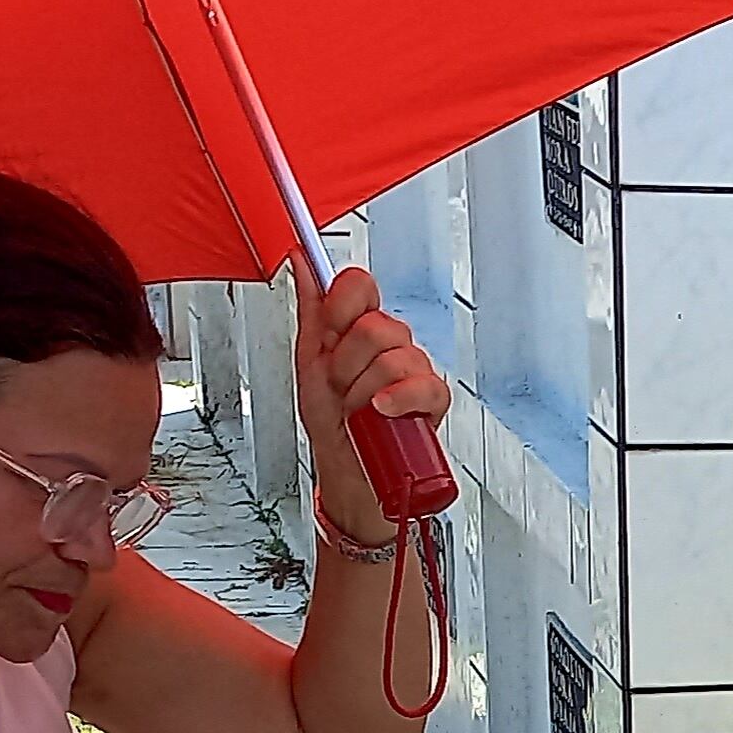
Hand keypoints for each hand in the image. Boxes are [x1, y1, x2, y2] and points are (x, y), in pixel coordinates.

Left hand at [293, 265, 446, 537]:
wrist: (347, 469)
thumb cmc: (332, 422)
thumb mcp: (309, 364)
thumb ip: (311, 311)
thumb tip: (301, 263)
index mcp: (359, 327)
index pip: (360, 286)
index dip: (342, 305)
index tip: (331, 330)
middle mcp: (390, 343)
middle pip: (375, 326)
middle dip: (347, 364)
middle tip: (341, 387)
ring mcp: (413, 369)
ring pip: (394, 358)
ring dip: (365, 391)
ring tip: (359, 409)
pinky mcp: (432, 399)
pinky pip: (423, 387)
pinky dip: (398, 400)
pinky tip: (381, 412)